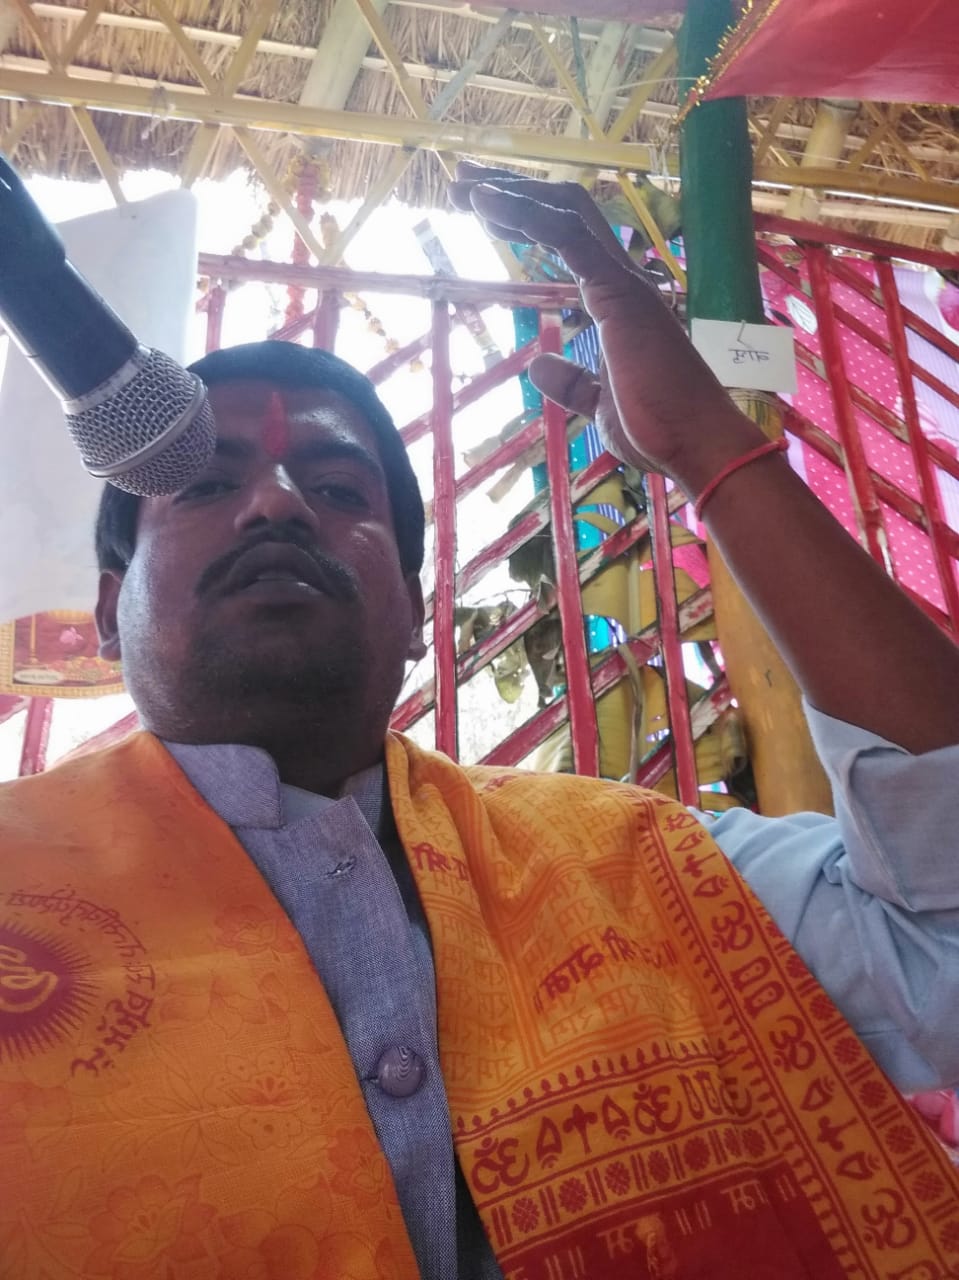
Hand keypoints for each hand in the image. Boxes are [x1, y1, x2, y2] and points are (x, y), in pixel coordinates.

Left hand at [449, 162, 764, 494]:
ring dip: (512, 193)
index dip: (523, 216)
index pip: (568, 237)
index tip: (480, 211)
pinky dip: (527, 214)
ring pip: (566, 211)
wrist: (693, 445)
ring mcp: (624, 282)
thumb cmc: (657, 429)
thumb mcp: (597, 404)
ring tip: (463, 188)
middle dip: (513, 191)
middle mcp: (623, 279)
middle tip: (460, 186)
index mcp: (618, 300)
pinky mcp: (619, 294)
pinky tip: (487, 205)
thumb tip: (540, 366)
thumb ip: (571, 382)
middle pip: (565, 210)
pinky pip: (570, 238)